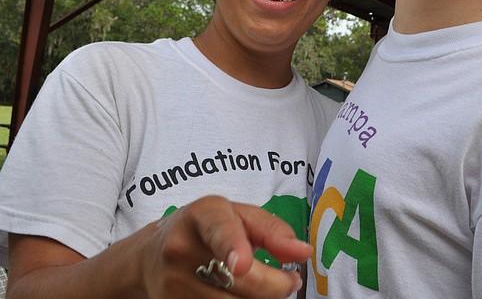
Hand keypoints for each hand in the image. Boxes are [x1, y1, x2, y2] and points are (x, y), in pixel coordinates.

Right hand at [7, 195, 311, 297]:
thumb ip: (274, 231)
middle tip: (291, 282)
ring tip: (268, 288)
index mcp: (203, 214)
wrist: (154, 252)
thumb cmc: (209, 228)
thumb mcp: (240, 215)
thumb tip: (303, 253)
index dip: (232, 246)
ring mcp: (171, 283)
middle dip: (276, 286)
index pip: (219, 229)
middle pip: (238, 280)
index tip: (243, 263)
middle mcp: (181, 248)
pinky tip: (245, 297)